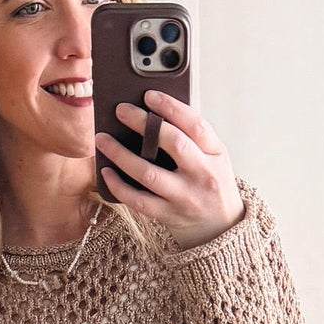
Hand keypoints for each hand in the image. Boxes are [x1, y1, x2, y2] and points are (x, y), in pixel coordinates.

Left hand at [95, 92, 244, 250]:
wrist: (220, 228)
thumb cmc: (211, 184)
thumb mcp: (214, 158)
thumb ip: (193, 138)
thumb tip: (154, 113)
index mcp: (216, 154)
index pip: (195, 125)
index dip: (171, 107)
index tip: (149, 95)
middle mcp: (203, 175)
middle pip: (173, 143)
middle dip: (143, 123)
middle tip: (121, 110)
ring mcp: (186, 197)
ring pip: (149, 173)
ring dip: (121, 154)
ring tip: (103, 139)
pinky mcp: (169, 215)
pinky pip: (139, 200)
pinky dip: (119, 186)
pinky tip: (106, 172)